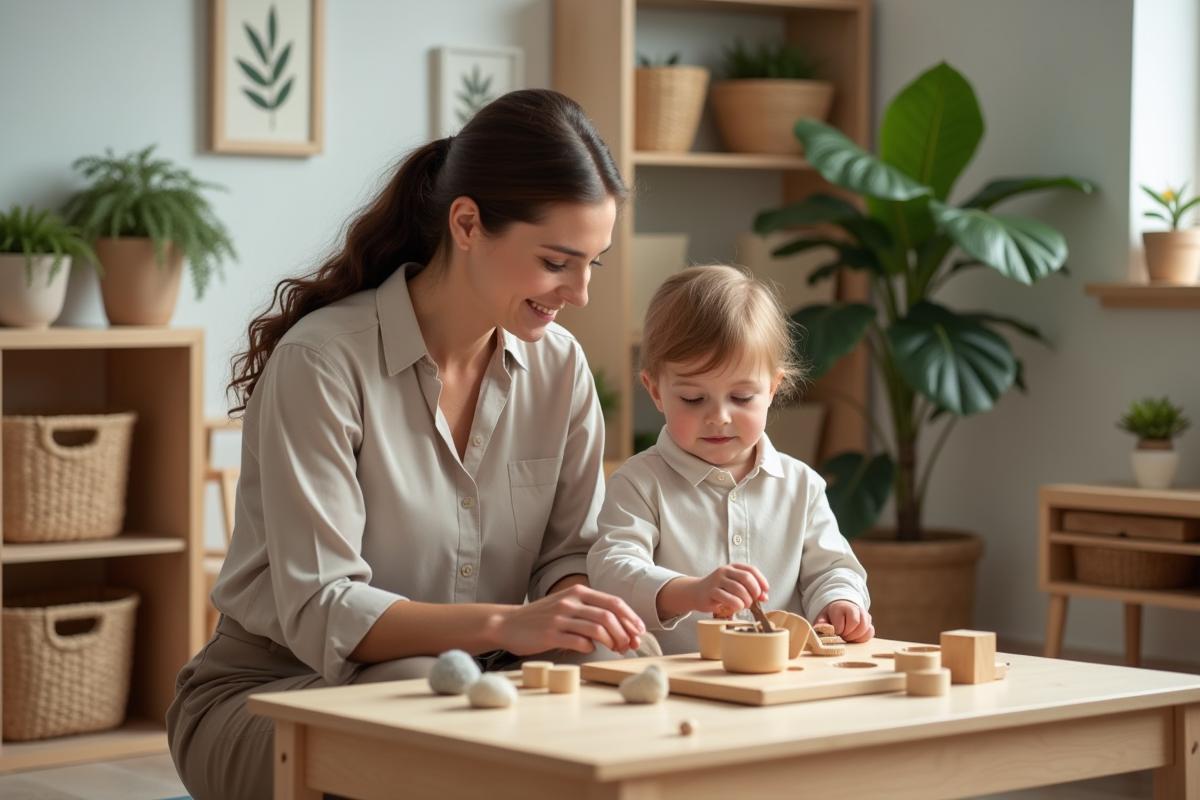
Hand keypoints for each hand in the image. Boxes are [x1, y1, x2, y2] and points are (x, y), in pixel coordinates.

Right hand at [494, 584, 645, 655]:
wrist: (508, 623)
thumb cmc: (542, 617)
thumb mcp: (566, 605)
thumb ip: (589, 610)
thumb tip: (618, 626)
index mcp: (578, 592)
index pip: (613, 602)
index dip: (630, 617)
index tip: (639, 631)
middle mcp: (570, 602)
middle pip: (609, 615)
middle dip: (625, 632)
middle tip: (631, 644)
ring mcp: (560, 617)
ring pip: (597, 628)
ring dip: (612, 641)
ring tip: (616, 649)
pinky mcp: (550, 634)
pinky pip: (579, 641)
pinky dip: (590, 647)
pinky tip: (590, 649)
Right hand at [690, 563, 769, 615]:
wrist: (696, 592)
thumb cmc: (719, 590)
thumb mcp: (734, 585)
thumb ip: (749, 589)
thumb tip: (765, 597)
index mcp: (733, 567)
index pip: (751, 569)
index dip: (761, 581)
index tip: (765, 592)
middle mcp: (725, 571)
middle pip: (746, 577)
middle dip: (755, 591)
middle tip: (755, 601)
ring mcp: (717, 580)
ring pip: (738, 588)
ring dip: (746, 600)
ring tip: (745, 605)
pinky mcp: (711, 591)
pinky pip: (728, 598)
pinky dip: (736, 604)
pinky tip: (736, 607)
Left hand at [817, 600, 873, 641]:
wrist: (841, 609)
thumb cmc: (831, 616)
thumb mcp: (823, 618)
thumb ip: (821, 623)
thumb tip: (820, 628)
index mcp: (841, 607)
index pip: (841, 624)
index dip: (837, 631)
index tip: (834, 632)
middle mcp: (855, 608)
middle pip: (856, 623)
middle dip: (847, 634)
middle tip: (841, 635)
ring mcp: (864, 614)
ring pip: (865, 628)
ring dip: (855, 637)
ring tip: (847, 636)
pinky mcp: (869, 622)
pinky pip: (870, 632)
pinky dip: (862, 638)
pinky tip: (855, 637)